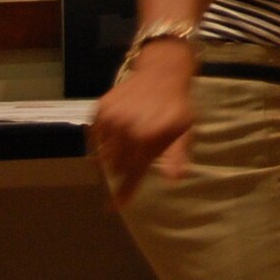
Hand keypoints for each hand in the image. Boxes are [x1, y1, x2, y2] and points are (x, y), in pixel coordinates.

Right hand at [91, 39, 195, 206]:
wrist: (162, 72)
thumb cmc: (176, 106)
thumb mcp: (184, 131)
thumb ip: (177, 156)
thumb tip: (175, 180)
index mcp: (148, 140)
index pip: (132, 174)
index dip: (123, 192)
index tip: (114, 207)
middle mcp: (126, 131)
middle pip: (115, 167)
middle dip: (122, 170)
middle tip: (132, 163)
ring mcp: (110, 120)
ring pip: (103, 153)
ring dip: (112, 156)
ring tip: (126, 146)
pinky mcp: (100, 110)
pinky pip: (95, 136)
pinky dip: (103, 140)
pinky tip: (117, 133)